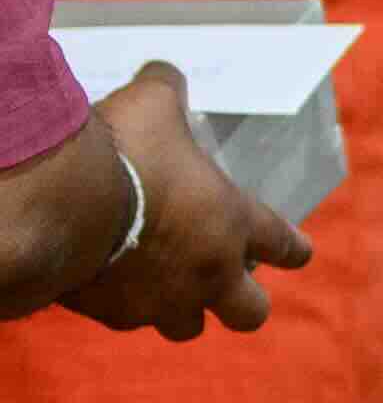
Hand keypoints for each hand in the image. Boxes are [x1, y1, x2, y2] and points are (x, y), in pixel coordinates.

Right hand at [67, 70, 310, 340]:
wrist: (64, 205)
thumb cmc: (123, 151)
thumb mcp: (152, 105)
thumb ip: (167, 91)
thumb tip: (164, 75)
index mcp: (234, 223)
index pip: (284, 245)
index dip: (293, 249)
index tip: (297, 251)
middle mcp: (209, 274)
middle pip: (250, 314)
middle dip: (244, 304)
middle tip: (230, 286)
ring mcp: (163, 302)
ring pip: (187, 327)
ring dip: (182, 310)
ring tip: (166, 289)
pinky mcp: (116, 316)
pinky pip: (129, 320)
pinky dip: (125, 304)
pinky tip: (111, 283)